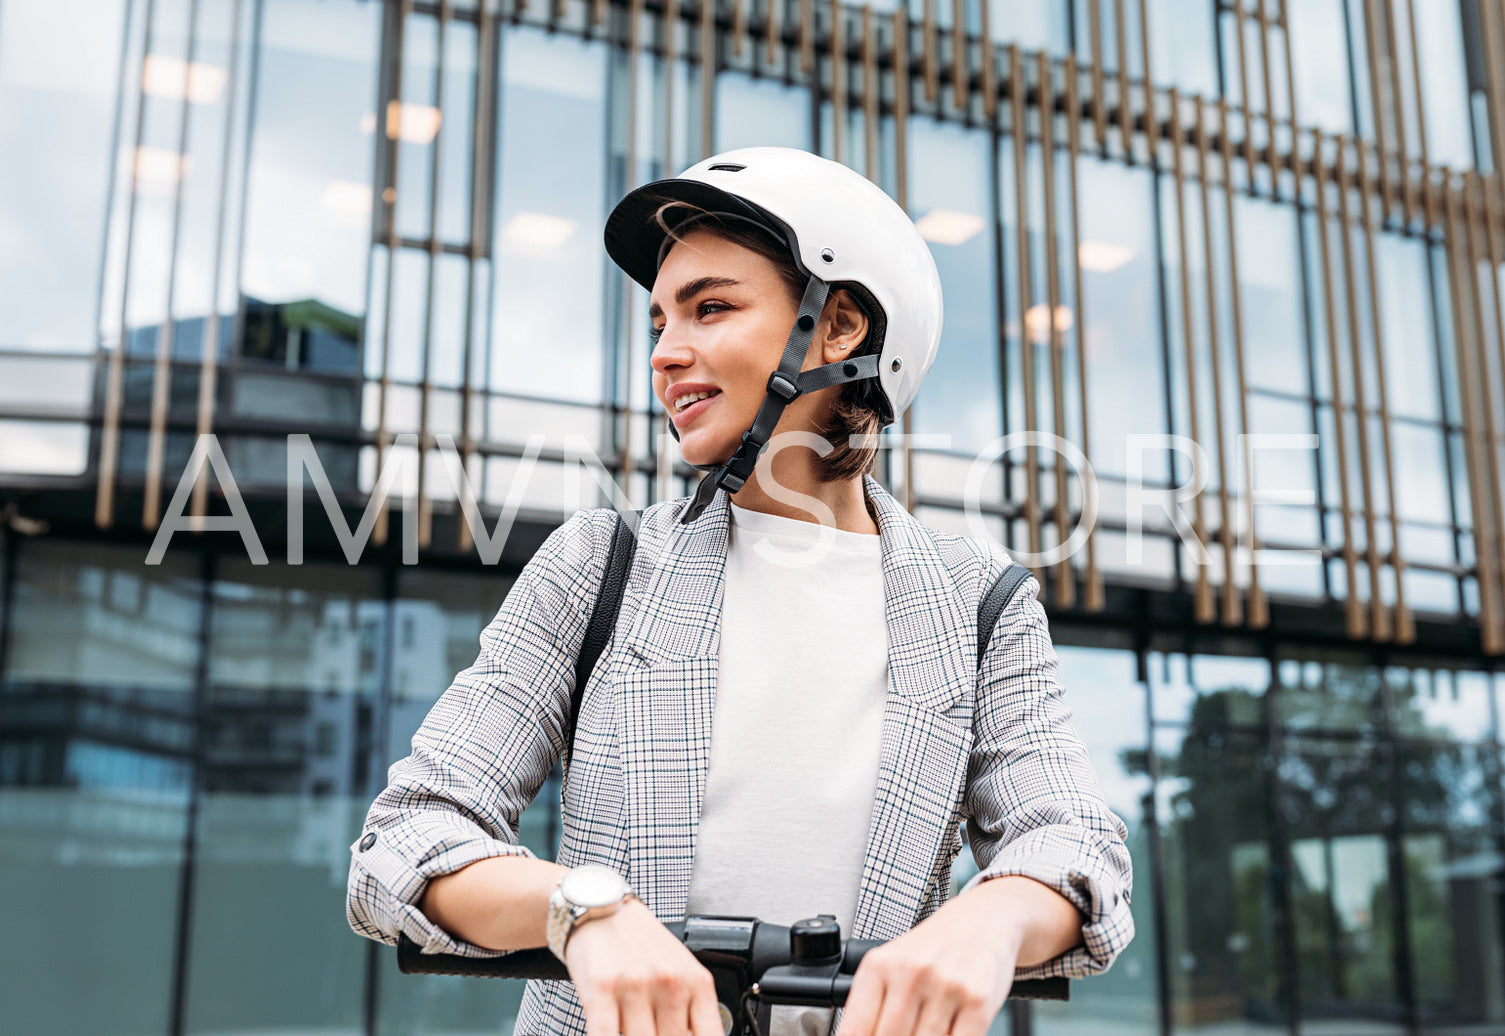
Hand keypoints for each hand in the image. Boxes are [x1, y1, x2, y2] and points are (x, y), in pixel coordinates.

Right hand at [565, 897, 724, 1035]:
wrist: (600, 906)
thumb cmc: (640, 941)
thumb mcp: (680, 969)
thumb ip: (690, 1010)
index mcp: (696, 981)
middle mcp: (669, 982)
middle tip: (652, 1026)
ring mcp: (635, 986)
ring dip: (634, 1035)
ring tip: (630, 1021)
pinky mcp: (601, 989)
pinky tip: (612, 1030)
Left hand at [833, 895, 1018, 1035]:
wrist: (980, 920)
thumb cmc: (932, 949)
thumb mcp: (891, 965)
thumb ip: (873, 1006)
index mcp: (879, 965)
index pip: (856, 1028)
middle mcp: (910, 973)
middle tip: (902, 1032)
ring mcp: (945, 986)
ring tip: (925, 1027)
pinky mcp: (977, 1001)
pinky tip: (949, 1030)